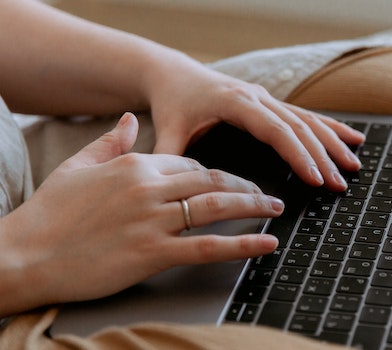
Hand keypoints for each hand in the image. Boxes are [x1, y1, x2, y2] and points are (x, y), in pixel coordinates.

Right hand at [0, 113, 281, 315]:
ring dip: (253, 207)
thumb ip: (109, 141)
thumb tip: (126, 118)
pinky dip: (243, 244)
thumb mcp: (76, 166)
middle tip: (267, 193)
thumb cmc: (47, 215)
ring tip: (275, 208)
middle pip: (211, 181)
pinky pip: (209, 246)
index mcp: (134, 164)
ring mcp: (153, 220)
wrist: (23, 255)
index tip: (230, 182)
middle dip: (245, 186)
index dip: (214, 174)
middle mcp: (149, 188)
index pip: (188, 163)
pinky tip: (266, 243)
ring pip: (216, 206)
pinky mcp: (153, 253)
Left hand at [146, 60, 364, 191]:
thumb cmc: (173, 102)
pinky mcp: (272, 103)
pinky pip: (307, 116)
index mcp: (235, 102)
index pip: (275, 131)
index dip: (298, 154)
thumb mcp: (167, 130)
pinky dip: (331, 128)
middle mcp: (257, 97)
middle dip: (323, 156)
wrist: (175, 74)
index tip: (316, 177)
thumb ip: (170, 157)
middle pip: (298, 127)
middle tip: (340, 183)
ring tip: (354, 166)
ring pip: (308, 120)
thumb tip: (169, 189)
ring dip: (333, 143)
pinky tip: (353, 138)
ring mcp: (267, 98)